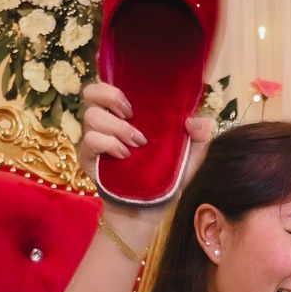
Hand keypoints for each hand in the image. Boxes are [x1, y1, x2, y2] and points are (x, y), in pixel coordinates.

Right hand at [77, 82, 213, 241]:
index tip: (131, 99)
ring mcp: (96, 139)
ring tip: (136, 144)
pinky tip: (124, 156)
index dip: (111, 79)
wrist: (148, 211)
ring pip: (91, 116)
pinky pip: (90, 140)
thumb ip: (202, 134)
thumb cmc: (168, 178)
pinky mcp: (88, 157)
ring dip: (117, 127)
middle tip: (131, 115)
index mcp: (128, 113)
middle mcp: (108, 121)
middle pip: (91, 91)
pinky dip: (108, 144)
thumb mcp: (192, 156)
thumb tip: (193, 121)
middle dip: (110, 97)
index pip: (109, 84)